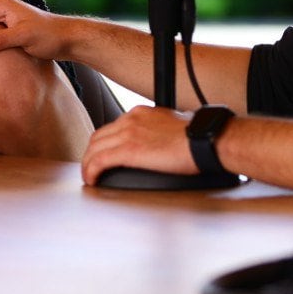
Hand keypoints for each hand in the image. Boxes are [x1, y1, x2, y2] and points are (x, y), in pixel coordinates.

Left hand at [80, 105, 198, 185]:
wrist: (204, 141)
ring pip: (94, 148)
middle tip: (93, 168)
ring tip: (90, 177)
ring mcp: (128, 133)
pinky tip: (91, 180)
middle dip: (92, 153)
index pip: (112, 127)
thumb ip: (158, 131)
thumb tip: (159, 143)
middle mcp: (131, 120)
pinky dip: (91, 171)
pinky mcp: (129, 150)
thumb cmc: (195, 137)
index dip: (104, 143)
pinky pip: (99, 160)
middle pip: (98, 137)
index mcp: (140, 113)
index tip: (104, 154)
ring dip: (88, 164)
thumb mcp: (171, 125)